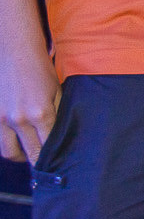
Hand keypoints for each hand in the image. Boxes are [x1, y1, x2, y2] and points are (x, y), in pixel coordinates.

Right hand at [0, 44, 58, 163]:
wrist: (14, 52)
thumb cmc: (40, 69)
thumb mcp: (56, 91)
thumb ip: (59, 114)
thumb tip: (63, 134)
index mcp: (40, 113)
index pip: (48, 146)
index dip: (53, 157)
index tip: (58, 165)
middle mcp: (19, 120)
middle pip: (30, 154)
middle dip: (38, 162)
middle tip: (45, 166)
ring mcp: (1, 119)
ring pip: (9, 152)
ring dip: (20, 156)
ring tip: (29, 153)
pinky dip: (7, 144)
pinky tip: (16, 141)